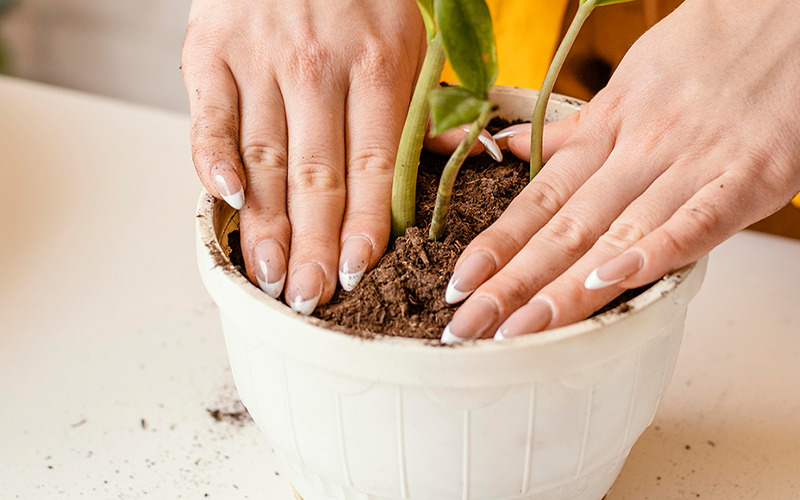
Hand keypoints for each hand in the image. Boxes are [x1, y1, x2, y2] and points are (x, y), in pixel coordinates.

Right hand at [182, 0, 424, 313]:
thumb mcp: (407, 37)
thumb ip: (422, 103)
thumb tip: (461, 159)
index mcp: (378, 66)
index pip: (373, 164)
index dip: (364, 223)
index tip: (355, 271)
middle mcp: (318, 66)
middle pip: (317, 174)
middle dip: (313, 244)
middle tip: (309, 297)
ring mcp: (260, 59)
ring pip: (265, 157)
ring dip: (267, 223)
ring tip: (271, 275)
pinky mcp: (212, 52)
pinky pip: (211, 115)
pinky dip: (212, 159)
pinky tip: (225, 200)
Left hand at [441, 0, 799, 341]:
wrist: (788, 12)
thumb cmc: (707, 50)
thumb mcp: (626, 84)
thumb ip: (571, 132)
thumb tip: (511, 148)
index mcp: (607, 133)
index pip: (539, 201)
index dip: (497, 246)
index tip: (460, 284)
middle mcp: (638, 153)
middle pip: (564, 229)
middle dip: (511, 284)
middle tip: (468, 326)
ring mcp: (690, 166)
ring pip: (616, 235)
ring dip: (563, 288)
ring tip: (518, 330)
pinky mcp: (747, 178)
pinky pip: (696, 221)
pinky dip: (654, 253)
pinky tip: (609, 285)